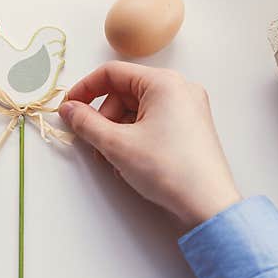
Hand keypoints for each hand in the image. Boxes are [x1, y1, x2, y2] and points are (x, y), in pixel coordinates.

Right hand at [59, 62, 240, 229]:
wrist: (208, 205)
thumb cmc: (168, 170)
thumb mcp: (116, 144)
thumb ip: (86, 122)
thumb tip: (69, 109)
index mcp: (164, 82)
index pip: (112, 73)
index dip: (85, 89)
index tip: (69, 107)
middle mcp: (179, 88)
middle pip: (124, 92)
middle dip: (104, 118)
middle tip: (96, 144)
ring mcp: (188, 108)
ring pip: (137, 109)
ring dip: (118, 131)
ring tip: (115, 159)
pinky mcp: (191, 127)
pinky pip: (153, 121)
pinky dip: (136, 137)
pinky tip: (132, 161)